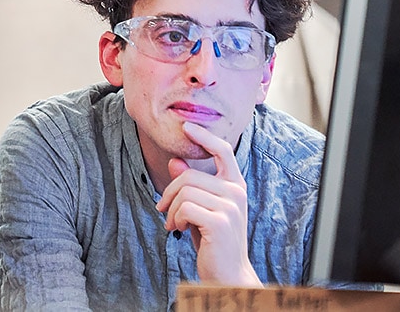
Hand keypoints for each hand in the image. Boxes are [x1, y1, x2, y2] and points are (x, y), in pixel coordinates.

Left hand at [154, 122, 261, 286]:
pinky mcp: (220, 222)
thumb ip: (191, 186)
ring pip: (184, 192)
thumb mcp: (200, 208)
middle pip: (189, 176)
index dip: (204, 137)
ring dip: (171, 210)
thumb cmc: (212, 240)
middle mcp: (236, 193)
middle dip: (169, 193)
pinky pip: (185, 208)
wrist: (226, 273)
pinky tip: (178, 230)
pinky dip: (175, 219)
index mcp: (235, 186)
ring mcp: (231, 207)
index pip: (222, 151)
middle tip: (163, 209)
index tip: (187, 127)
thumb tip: (175, 160)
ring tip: (173, 224)